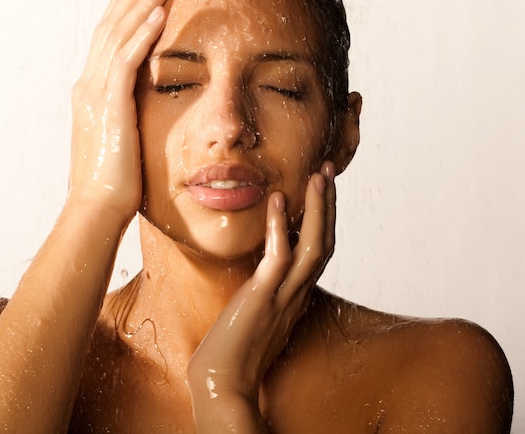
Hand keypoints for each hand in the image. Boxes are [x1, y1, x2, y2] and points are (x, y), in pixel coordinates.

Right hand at [69, 0, 170, 220]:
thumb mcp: (116, 142)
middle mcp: (89, 86)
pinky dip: (143, 33)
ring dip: (141, 4)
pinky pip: (128, 59)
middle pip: (110, 30)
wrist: (97, 208)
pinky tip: (160, 12)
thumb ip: (122, 118)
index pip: (106, 43)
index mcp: (90, 94)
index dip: (120, 12)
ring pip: (119, 37)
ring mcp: (97, 94)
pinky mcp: (111, 105)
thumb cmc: (112, 184)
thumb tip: (134, 111)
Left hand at [187, 162, 335, 429]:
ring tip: (318, 175)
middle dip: (329, 205)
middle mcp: (297, 293)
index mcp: (296, 294)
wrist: (222, 382)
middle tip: (329, 170)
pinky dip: (280, 227)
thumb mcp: (259, 310)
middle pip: (325, 242)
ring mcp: (283, 296)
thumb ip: (267, 287)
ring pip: (313, 247)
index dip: (325, 218)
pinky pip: (278, 258)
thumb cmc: (234, 347)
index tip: (322, 188)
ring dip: (318, 209)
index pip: (319, 250)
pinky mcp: (262, 299)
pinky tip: (277, 200)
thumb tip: (264, 265)